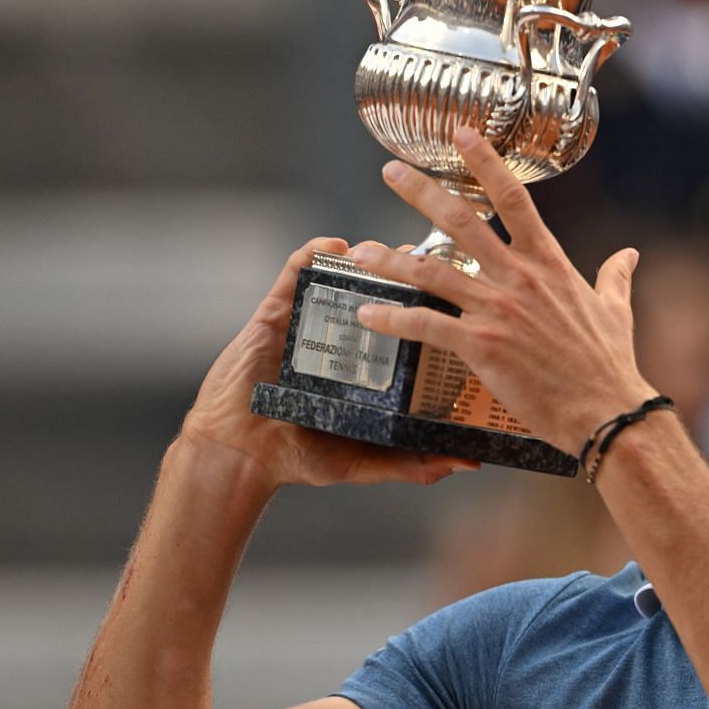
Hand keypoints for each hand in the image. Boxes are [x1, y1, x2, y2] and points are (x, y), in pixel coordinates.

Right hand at [178, 237, 478, 490]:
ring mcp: (307, 321)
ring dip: (364, 255)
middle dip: (402, 272)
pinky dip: (313, 253)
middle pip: (376, 293)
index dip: (428, 306)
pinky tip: (334, 245)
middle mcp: (339, 337)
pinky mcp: (274, 312)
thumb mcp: (363, 460)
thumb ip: (411, 461)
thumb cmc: (297, 458)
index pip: (402, 326)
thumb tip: (467, 463)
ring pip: (340, 275)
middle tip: (426, 259)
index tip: (456, 292)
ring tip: (389, 248)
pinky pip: (294, 272)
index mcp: (362, 365)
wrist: (241, 455)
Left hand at [347, 129, 657, 454]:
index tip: (461, 135)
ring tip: (360, 249)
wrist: (606, 411)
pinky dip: (392, 318)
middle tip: (391, 172)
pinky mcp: (481, 346)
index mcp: (549, 263)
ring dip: (390, 258)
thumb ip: (615, 276)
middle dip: (421, 192)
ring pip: (432, 271)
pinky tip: (367, 314)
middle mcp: (518, 279)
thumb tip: (629, 254)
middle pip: (461, 221)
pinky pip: (425, 324)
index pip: (513, 198)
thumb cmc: (610, 363)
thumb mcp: (616, 310)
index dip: (485, 162)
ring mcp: (497, 311)